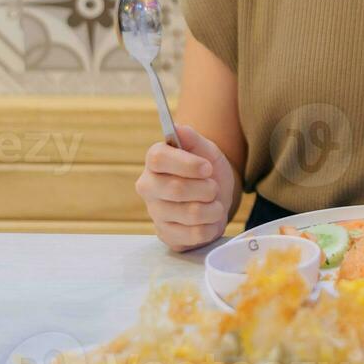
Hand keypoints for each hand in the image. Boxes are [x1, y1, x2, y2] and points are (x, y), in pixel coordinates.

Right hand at [134, 125, 235, 250]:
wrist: (215, 197)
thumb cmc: (207, 171)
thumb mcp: (205, 150)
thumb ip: (192, 138)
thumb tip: (177, 128)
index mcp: (154, 161)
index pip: (158, 159)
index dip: (186, 164)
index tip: (207, 168)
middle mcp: (148, 187)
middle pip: (176, 190)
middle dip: (206, 189)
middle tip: (213, 187)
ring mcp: (155, 213)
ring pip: (190, 213)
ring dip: (213, 208)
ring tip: (214, 203)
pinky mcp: (166, 235)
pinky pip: (194, 235)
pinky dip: (211, 226)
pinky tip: (209, 220)